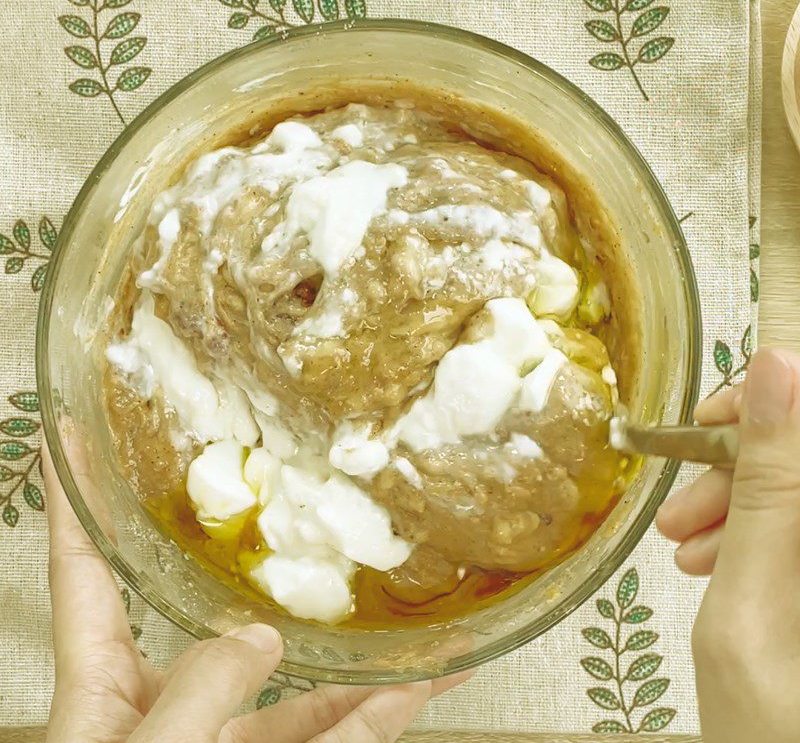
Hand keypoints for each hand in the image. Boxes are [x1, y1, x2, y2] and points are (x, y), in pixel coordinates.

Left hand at [42, 445, 471, 742]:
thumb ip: (195, 693)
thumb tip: (259, 637)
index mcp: (101, 688)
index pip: (87, 572)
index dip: (81, 503)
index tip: (78, 435)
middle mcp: (165, 707)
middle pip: (219, 623)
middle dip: (264, 574)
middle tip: (299, 519)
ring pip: (293, 692)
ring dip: (352, 663)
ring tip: (406, 619)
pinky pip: (327, 741)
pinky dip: (373, 720)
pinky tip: (415, 689)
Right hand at [656, 348, 799, 742]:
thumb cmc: (768, 727)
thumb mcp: (752, 598)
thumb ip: (770, 484)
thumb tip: (777, 367)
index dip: (770, 403)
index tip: (707, 418)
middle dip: (740, 469)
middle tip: (679, 511)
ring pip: (794, 493)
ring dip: (738, 506)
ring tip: (681, 546)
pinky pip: (791, 530)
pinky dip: (752, 535)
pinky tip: (710, 561)